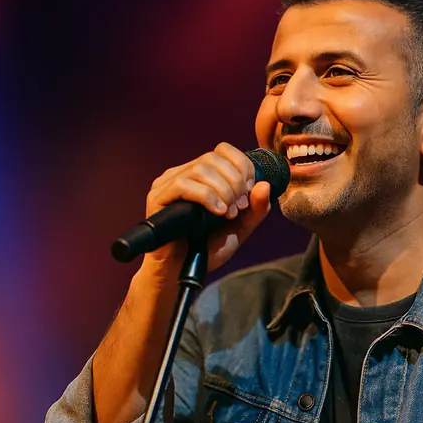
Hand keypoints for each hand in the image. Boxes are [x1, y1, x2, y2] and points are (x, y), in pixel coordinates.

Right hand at [138, 143, 271, 274]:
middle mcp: (183, 173)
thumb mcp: (239, 228)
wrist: (182, 271)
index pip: (223, 150)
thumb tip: (264, 185)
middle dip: (235, 181)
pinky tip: (217, 212)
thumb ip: (255, 209)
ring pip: (201, 168)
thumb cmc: (207, 248)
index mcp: (202, 175)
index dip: (242, 166)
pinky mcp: (158, 197)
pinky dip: (207, 196)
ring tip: (227, 213)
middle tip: (239, 207)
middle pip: (214, 158)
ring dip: (223, 190)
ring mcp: (168, 183)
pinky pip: (184, 184)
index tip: (249, 191)